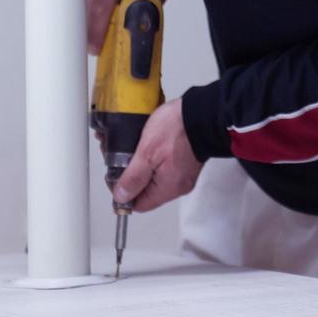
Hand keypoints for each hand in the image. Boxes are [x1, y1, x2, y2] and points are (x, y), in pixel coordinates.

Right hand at [86, 0, 176, 53]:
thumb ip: (154, 1)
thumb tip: (144, 23)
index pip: (99, 11)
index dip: (97, 33)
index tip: (96, 49)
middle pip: (84, 10)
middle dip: (89, 31)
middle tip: (97, 48)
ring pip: (81, 2)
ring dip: (89, 17)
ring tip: (97, 33)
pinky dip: (89, 3)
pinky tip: (97, 12)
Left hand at [112, 98, 201, 212]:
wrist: (202, 112)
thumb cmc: (178, 128)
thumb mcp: (147, 152)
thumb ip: (133, 178)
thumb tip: (122, 197)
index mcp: (168, 188)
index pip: (138, 204)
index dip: (123, 193)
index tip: (114, 176)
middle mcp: (177, 185)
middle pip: (146, 191)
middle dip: (130, 176)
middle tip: (122, 157)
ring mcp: (183, 173)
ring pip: (154, 177)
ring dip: (141, 165)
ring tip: (133, 147)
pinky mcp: (186, 161)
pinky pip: (164, 166)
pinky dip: (153, 158)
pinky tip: (147, 144)